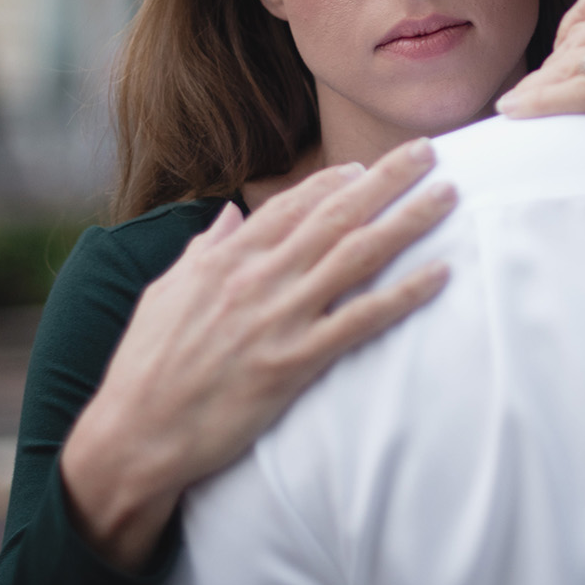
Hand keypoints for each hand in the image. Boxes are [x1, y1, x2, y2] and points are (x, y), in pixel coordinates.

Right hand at [59, 140, 455, 569]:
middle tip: (428, 150)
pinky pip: (361, 320)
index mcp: (226, 258)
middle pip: (336, 215)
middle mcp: (258, 278)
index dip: (335, 180)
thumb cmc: (145, 365)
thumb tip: (229, 214)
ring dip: (408, 221)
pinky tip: (439, 274)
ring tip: (448, 195)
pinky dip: (404, 294)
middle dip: (387, 178)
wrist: (136, 434)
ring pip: (358, 255)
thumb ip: (203, 248)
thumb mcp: (165, 291)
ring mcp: (279, 318)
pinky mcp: (295, 363)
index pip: (291, 204)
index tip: (367, 165)